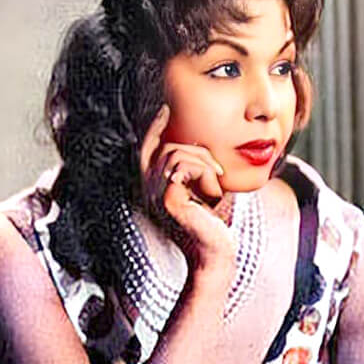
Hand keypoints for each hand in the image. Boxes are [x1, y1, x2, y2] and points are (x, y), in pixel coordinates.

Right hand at [139, 105, 233, 275]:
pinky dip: (204, 174)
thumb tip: (199, 143)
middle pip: (167, 147)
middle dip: (197, 152)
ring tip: (215, 185)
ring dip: (204, 164)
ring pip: (176, 153)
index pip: (147, 149)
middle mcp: (147, 191)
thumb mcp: (202, 187)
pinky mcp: (167, 200)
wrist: (215, 253)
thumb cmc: (213, 223)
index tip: (166, 110)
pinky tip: (212, 194)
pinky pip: (184, 166)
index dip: (154, 128)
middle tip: (217, 170)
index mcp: (153, 187)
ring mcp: (154, 195)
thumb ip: (194, 167)